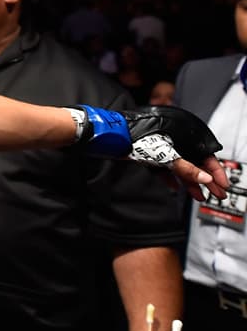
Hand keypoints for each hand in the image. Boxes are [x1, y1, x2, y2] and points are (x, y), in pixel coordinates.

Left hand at [75, 105, 227, 200]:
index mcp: (181, 134)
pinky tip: (175, 187)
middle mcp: (172, 139)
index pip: (205, 154)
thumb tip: (205, 178)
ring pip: (180, 166)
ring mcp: (160, 146)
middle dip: (205, 180)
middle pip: (194, 162)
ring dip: (189, 181)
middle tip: (216, 194)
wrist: (109, 136)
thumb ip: (186, 168)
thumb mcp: (165, 155)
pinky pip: (163, 167)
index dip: (215, 170)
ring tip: (198, 196)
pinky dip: (170, 177)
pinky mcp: (147, 153)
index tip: (221, 185)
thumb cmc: (135, 138)